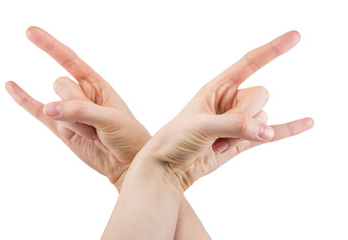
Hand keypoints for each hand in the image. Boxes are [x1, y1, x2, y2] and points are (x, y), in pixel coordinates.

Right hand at [5, 27, 149, 188]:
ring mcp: (69, 112)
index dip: (51, 46)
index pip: (71, 61)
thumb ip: (81, 111)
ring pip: (54, 106)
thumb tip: (49, 108)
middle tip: (96, 123)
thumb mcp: (111, 119)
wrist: (127, 162)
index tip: (30, 32)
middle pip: (61, 85)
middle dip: (75, 104)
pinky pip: (37, 112)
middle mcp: (82, 95)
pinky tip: (11, 86)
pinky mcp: (61, 129)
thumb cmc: (128, 136)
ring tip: (93, 134)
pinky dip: (24, 100)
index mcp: (98, 85)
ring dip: (72, 122)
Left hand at [140, 30, 313, 189]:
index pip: (249, 63)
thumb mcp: (201, 126)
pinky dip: (289, 128)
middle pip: (260, 95)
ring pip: (262, 119)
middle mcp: (230, 101)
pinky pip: (271, 133)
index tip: (295, 37)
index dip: (272, 50)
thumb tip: (266, 131)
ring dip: (244, 135)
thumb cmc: (176, 139)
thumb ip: (235, 125)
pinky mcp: (243, 141)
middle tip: (220, 130)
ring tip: (218, 144)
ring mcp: (239, 121)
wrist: (169, 166)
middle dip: (246, 115)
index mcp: (217, 87)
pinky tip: (308, 122)